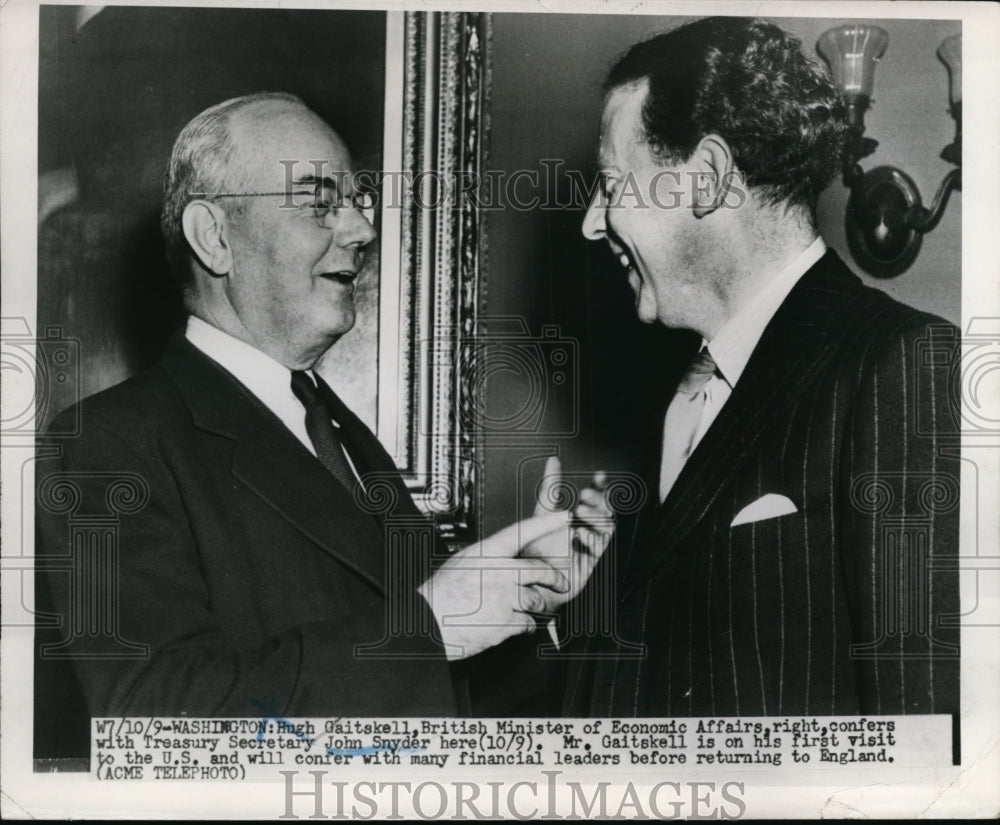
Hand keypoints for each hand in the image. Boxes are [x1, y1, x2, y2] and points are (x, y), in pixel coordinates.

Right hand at [417, 511, 571, 660]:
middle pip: (539, 570)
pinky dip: (523, 627)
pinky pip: (527, 623)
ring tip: (523, 611)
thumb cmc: (441, 594)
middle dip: (556, 578)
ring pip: (535, 600)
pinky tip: (510, 626)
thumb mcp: (463, 563)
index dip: (546, 523)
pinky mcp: (505, 622)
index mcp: (486, 552)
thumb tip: (507, 559)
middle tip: (562, 583)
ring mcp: (503, 596)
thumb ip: (489, 559)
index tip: (565, 516)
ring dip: (534, 608)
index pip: (521, 532)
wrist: (426, 623)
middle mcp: (498, 571)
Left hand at [519, 456, 613, 611]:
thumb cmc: (537, 547)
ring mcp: (590, 546)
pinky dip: (590, 540)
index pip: (596, 498)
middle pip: (605, 512)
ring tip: (580, 511)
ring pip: (606, 529)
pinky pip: (598, 550)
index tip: (599, 475)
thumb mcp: (543, 512)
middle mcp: (587, 530)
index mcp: (579, 517)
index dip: (600, 486)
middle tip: (585, 495)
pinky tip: (579, 534)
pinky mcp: (589, 563)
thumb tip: (553, 460)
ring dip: (596, 518)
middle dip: (599, 501)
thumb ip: (551, 487)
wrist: (529, 577)